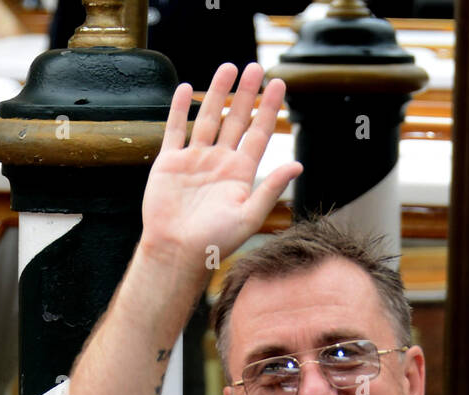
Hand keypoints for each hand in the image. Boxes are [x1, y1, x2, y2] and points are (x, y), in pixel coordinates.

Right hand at [139, 62, 301, 284]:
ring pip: (208, 118)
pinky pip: (176, 129)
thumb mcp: (249, 215)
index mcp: (240, 174)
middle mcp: (219, 163)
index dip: (269, 109)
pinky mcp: (170, 162)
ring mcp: (195, 160)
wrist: (177, 252)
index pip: (259, 134)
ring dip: (217, 93)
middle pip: (236, 120)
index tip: (279, 84)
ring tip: (229, 68)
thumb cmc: (215, 242)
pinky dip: (180, 108)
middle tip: (256, 67)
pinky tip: (187, 89)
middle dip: (246, 94)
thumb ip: (271, 188)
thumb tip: (298, 164)